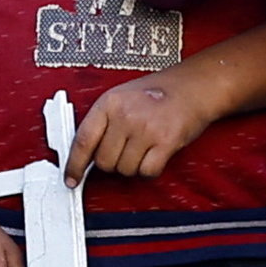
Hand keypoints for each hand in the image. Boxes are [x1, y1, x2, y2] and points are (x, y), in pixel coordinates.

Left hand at [70, 65, 215, 176]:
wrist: (194, 86)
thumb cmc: (158, 93)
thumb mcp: (122, 98)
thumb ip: (102, 123)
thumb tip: (85, 156)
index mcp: (108, 102)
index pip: (82, 141)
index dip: (74, 165)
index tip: (71, 179)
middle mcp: (125, 115)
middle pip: (104, 162)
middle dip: (113, 162)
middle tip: (127, 148)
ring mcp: (145, 128)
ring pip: (125, 169)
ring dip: (134, 165)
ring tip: (145, 145)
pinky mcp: (166, 142)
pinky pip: (147, 172)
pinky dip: (151, 169)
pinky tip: (156, 153)